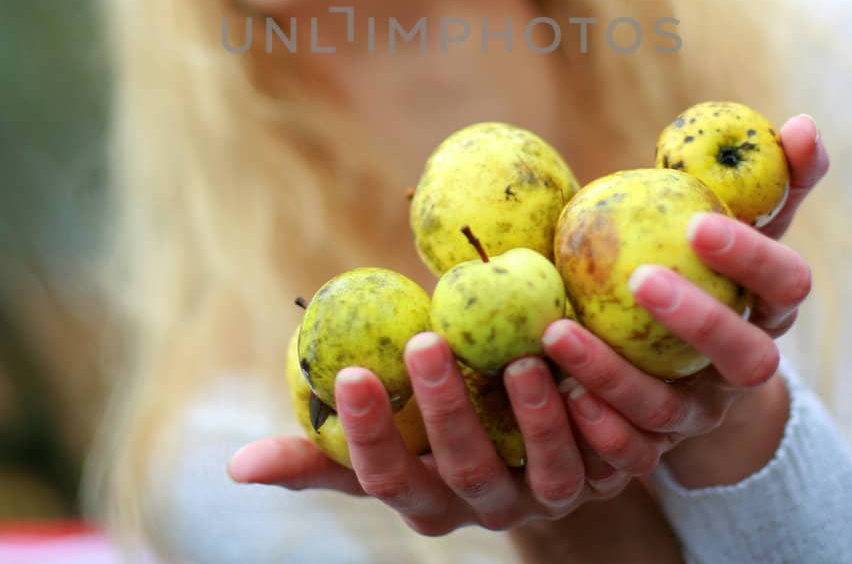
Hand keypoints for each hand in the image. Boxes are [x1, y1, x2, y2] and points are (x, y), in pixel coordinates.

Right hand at [228, 333, 634, 535]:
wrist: (554, 424)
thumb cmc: (448, 420)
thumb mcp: (390, 439)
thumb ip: (328, 447)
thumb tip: (236, 467)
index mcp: (429, 500)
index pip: (385, 479)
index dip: (366, 434)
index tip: (349, 372)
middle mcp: (493, 509)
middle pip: (467, 474)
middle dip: (446, 413)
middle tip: (426, 343)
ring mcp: (556, 496)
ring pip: (549, 473)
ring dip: (534, 419)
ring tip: (517, 359)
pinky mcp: (612, 473)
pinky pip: (615, 457)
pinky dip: (604, 424)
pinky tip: (589, 376)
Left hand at [539, 114, 828, 482]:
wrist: (676, 359)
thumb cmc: (698, 263)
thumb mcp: (729, 219)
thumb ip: (764, 178)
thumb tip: (805, 124)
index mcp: (770, 307)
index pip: (787, 284)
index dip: (752, 257)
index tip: (697, 222)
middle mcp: (745, 368)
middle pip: (746, 357)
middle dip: (699, 319)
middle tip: (640, 276)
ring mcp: (700, 414)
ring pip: (670, 409)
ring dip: (616, 373)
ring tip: (559, 330)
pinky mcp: (654, 449)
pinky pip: (629, 452)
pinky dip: (596, 427)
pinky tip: (559, 393)